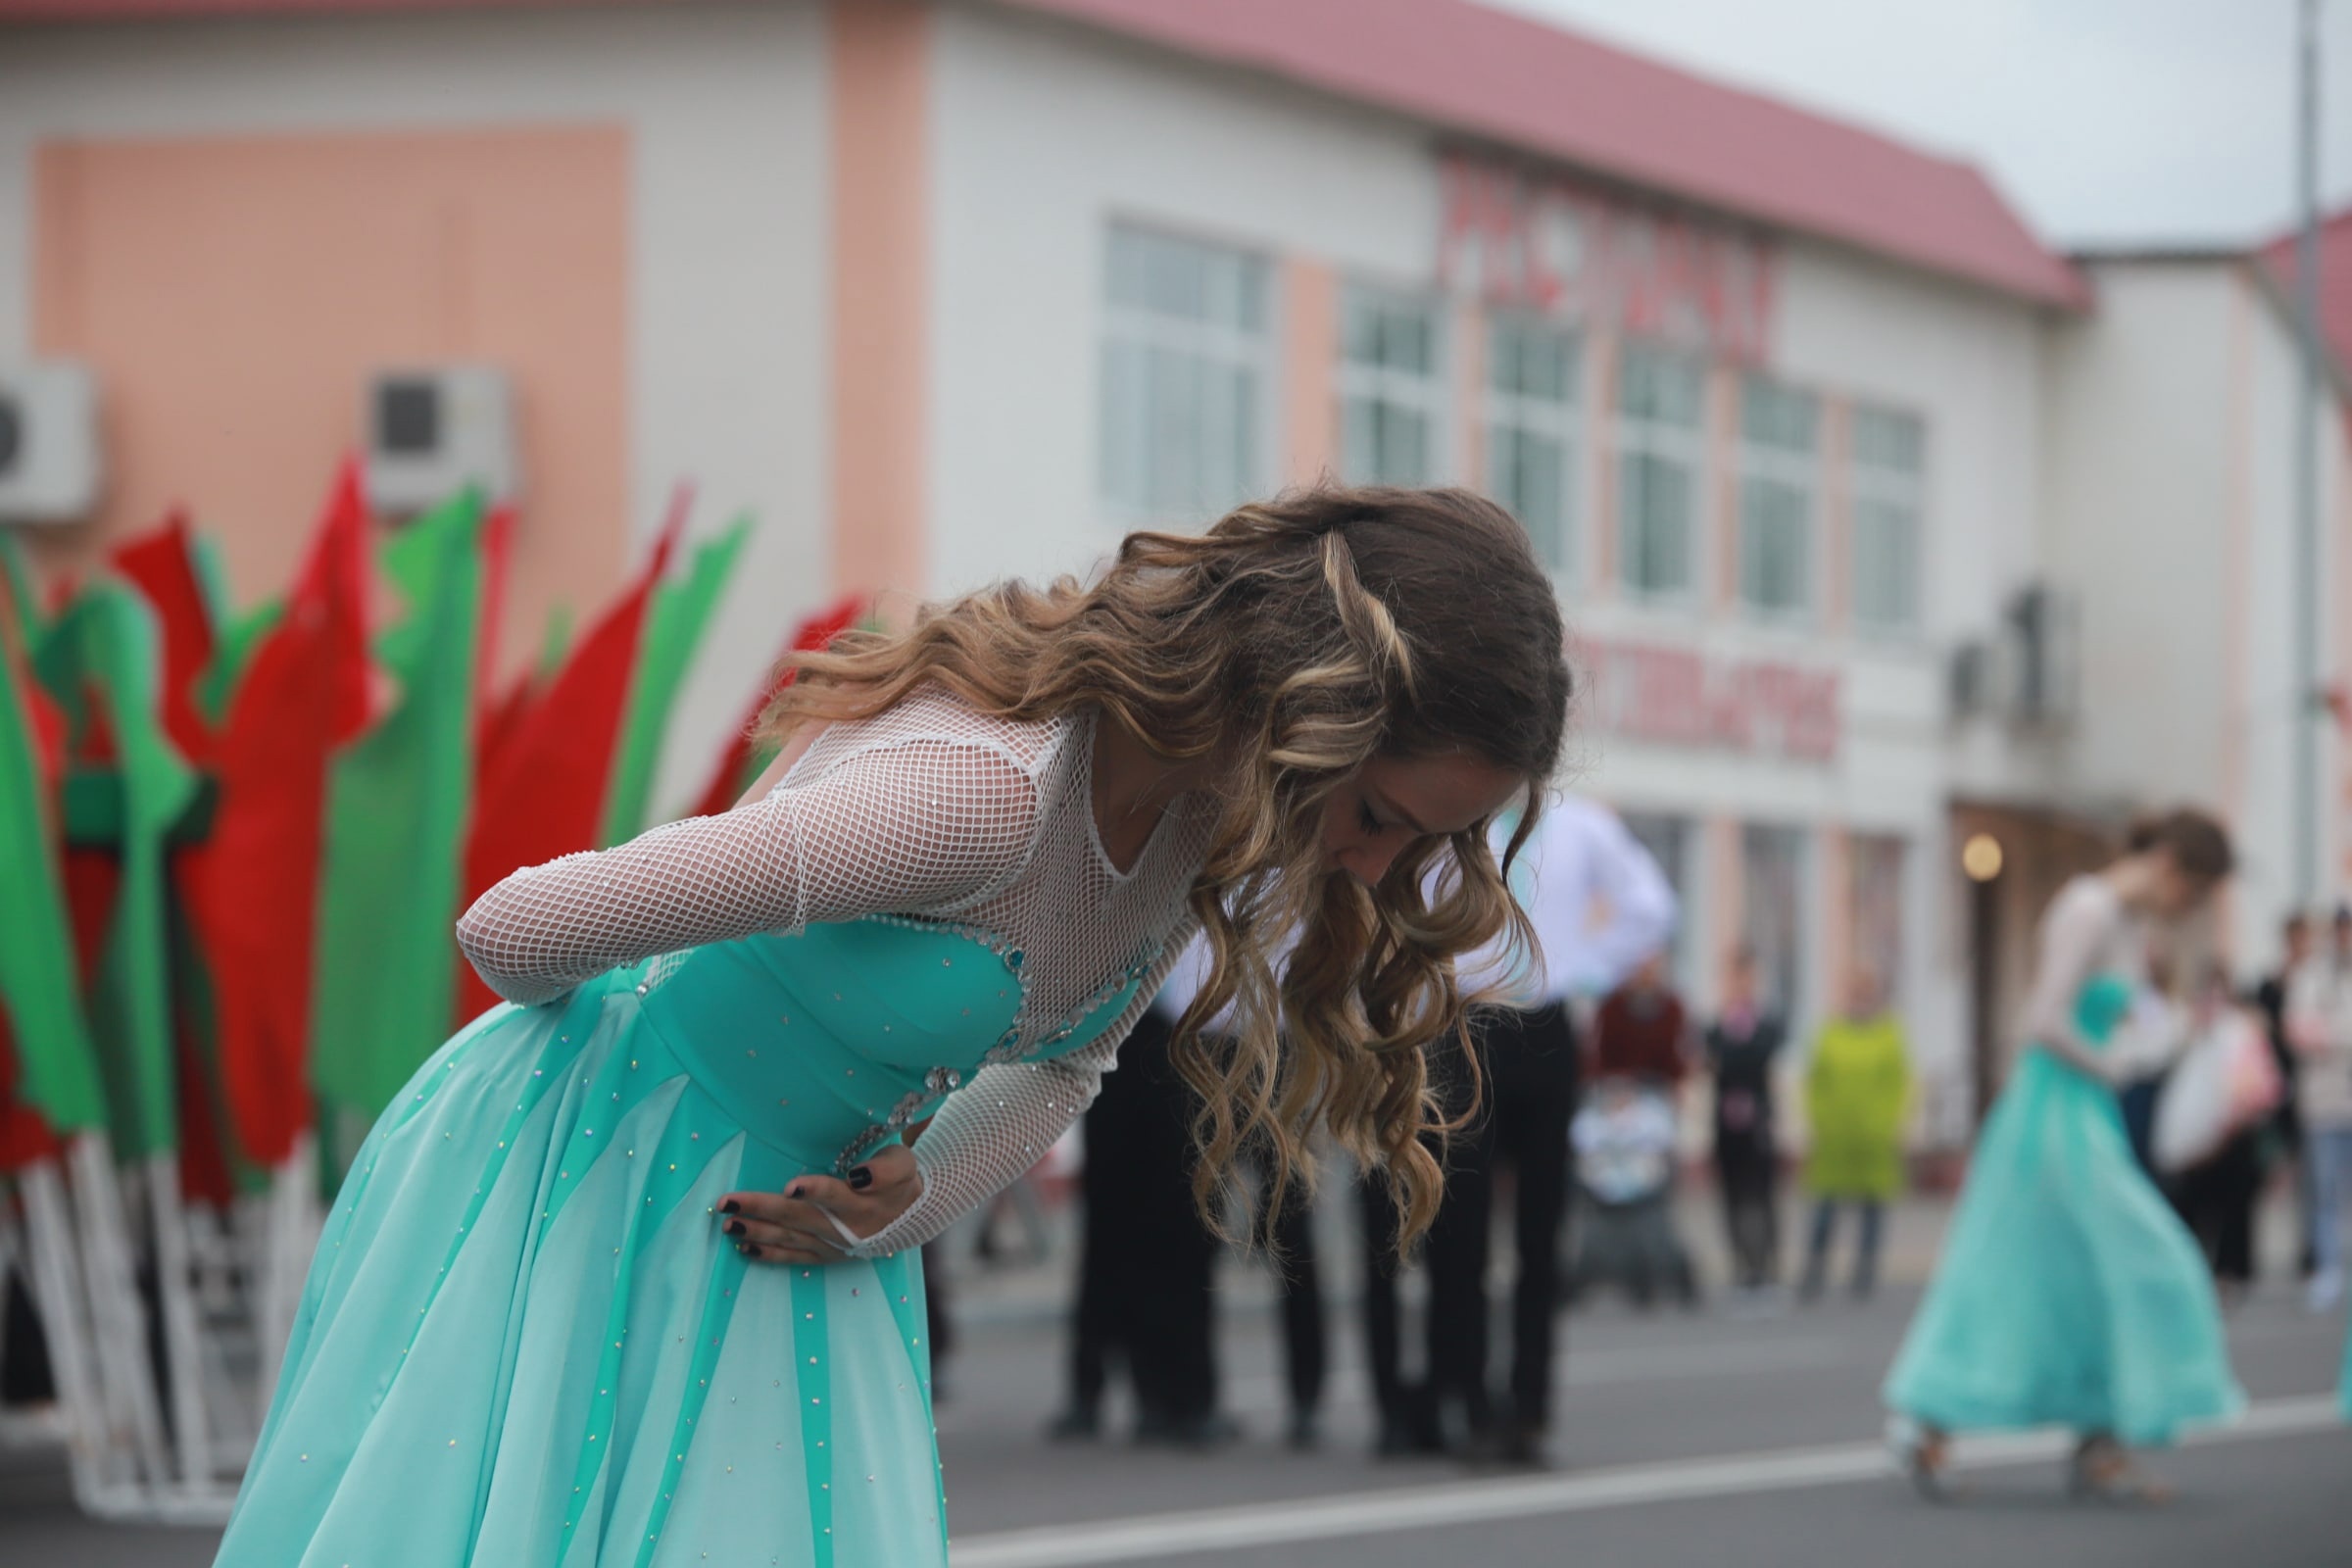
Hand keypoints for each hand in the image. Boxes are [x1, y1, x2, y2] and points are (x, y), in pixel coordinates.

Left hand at [716, 1145, 922, 1264]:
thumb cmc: (901, 1181)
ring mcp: (833, 1245)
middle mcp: (844, 1228)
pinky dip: (769, 1255)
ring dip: (757, 1232)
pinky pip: (794, 1258)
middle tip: (727, 1202)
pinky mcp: (826, 1256)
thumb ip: (884, 1169)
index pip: (835, 1195)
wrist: (914, 1216)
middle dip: (762, 1209)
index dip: (814, 1190)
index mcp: (862, 1202)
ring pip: (790, 1239)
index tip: (790, 1185)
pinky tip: (744, 1249)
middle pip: (799, 1218)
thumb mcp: (903, 1164)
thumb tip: (858, 1176)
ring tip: (728, 1226)